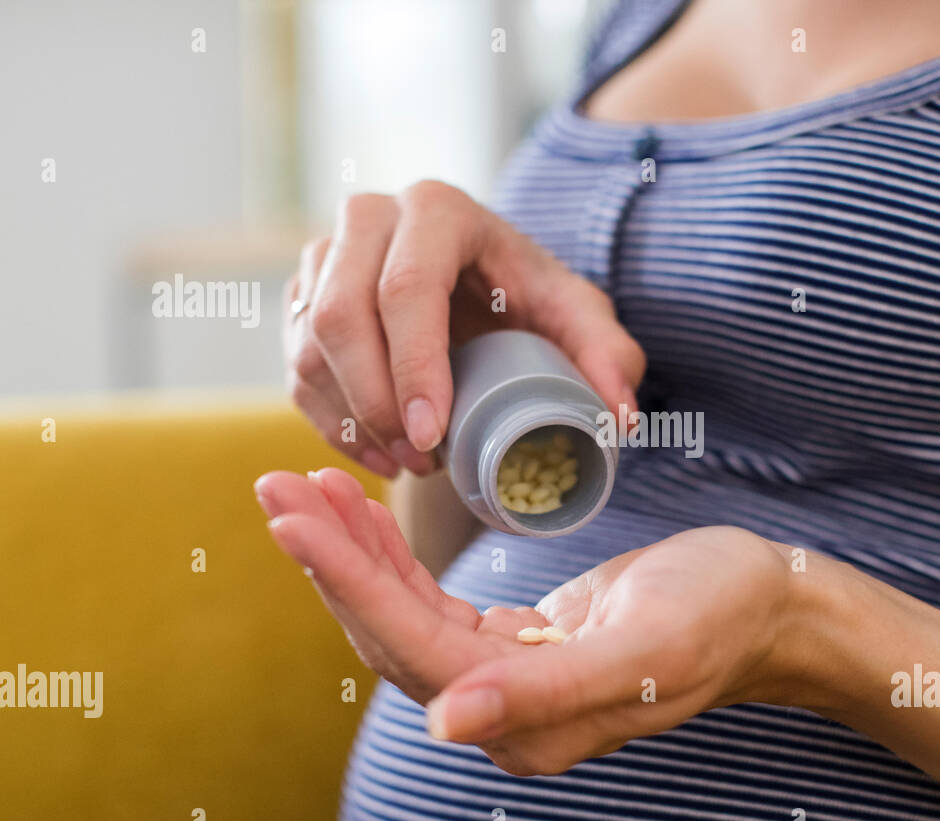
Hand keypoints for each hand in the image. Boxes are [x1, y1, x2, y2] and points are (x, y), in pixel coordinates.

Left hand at [254, 467, 804, 775]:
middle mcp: (507, 716)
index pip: (413, 650)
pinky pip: (435, 606)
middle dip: (331, 562)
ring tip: (305, 490)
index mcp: (531, 725)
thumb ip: (546, 691)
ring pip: (404, 619)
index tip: (295, 516)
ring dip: (353, 556)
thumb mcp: (644, 646)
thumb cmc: (721, 616)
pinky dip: (395, 560)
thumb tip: (445, 726)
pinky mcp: (516, 647)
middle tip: (275, 486)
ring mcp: (508, 683)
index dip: (350, 583)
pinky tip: (367, 519)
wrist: (768, 605)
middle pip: (392, 637)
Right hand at [282, 181, 645, 477]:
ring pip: (307, 344)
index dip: (413, 367)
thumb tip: (619, 418)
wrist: (483, 291)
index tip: (433, 435)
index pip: (406, 288)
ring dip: (352, 417)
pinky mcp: (300, 296)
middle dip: (376, 402)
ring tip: (409, 464)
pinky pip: (294, 366)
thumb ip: (609, 356)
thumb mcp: (580, 318)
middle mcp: (369, 217)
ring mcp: (323, 253)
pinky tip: (377, 455)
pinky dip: (330, 422)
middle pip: (341, 314)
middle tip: (422, 461)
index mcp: (438, 210)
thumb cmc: (533, 300)